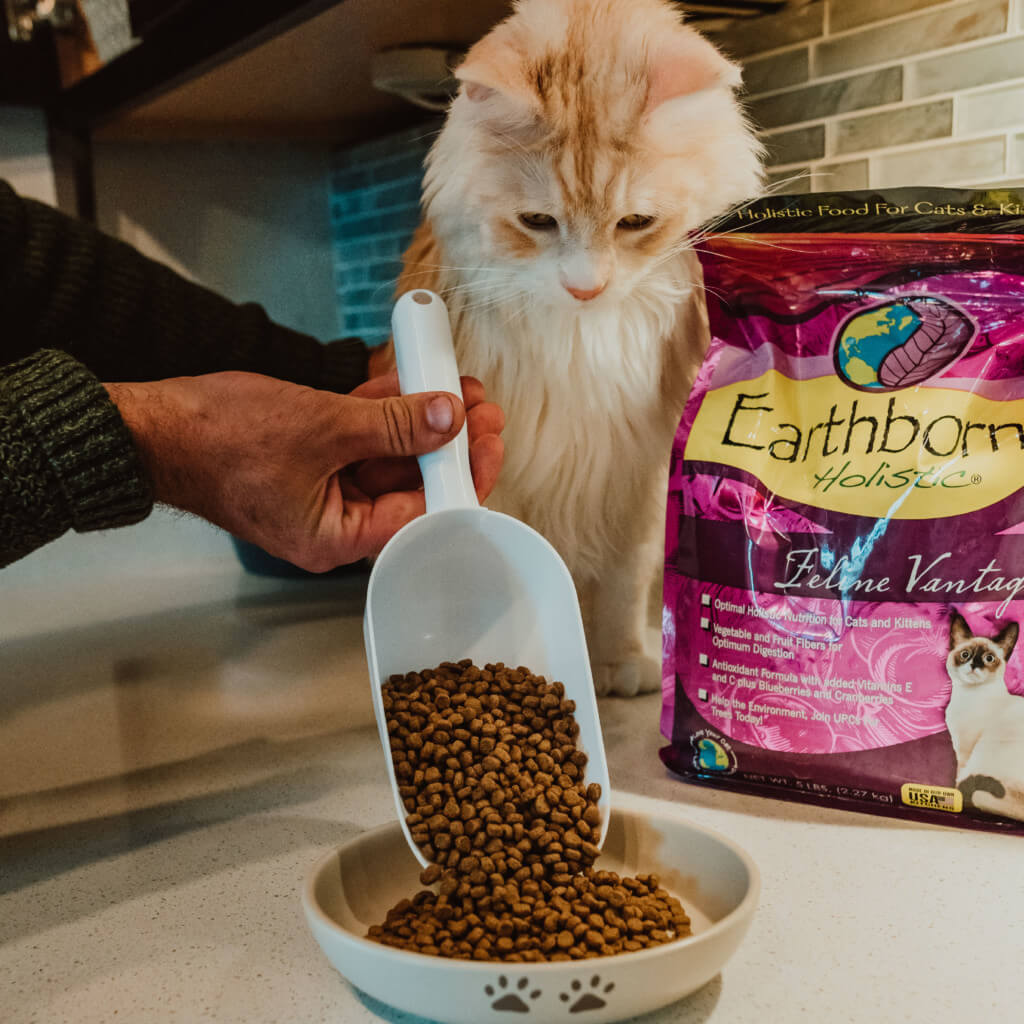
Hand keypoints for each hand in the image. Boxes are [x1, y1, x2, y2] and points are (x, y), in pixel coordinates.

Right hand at [105, 371, 503, 570]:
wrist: (150, 426)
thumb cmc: (218, 441)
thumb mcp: (323, 427)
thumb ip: (394, 426)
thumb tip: (449, 418)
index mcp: (338, 538)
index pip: (423, 514)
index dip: (463, 475)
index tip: (487, 439)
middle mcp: (335, 521)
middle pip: (411, 484)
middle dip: (447, 439)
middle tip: (479, 404)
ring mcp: (322, 489)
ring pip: (388, 455)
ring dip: (420, 418)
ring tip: (456, 383)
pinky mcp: (311, 459)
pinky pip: (359, 439)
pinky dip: (383, 411)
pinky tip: (413, 381)